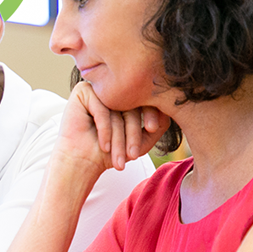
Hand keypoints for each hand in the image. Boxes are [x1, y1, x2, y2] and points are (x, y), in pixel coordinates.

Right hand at [55, 82, 169, 172]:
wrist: (83, 162)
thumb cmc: (110, 152)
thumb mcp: (141, 140)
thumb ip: (160, 124)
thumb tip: (170, 108)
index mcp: (127, 95)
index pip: (144, 99)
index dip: (151, 112)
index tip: (152, 128)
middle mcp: (112, 90)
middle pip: (131, 104)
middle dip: (133, 132)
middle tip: (133, 154)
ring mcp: (98, 89)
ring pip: (116, 108)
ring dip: (119, 137)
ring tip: (119, 158)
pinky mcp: (82, 91)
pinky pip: (100, 107)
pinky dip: (104, 129)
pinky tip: (104, 146)